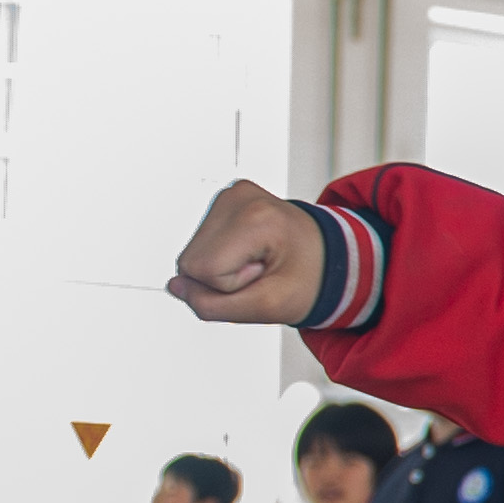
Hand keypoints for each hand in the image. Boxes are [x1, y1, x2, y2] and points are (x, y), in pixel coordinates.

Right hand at [166, 181, 327, 325]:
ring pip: (191, 255)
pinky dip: (222, 256)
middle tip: (261, 271)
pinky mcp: (225, 200)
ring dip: (222, 269)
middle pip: (191, 262)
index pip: (203, 271)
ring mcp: (231, 195)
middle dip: (222, 279)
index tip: (263, 276)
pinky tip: (251, 252)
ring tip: (258, 261)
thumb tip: (175, 287)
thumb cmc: (309, 279)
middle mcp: (238, 197)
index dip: (230, 287)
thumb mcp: (270, 307)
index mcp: (256, 218)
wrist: (329, 255)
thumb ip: (214, 305)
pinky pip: (200, 244)